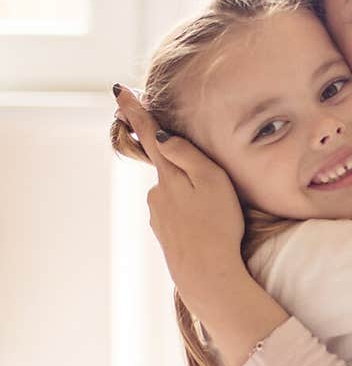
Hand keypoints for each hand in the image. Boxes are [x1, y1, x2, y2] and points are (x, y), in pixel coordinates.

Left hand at [114, 86, 245, 320]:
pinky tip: (207, 229)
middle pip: (166, 165)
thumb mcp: (212, 180)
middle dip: (183, 166)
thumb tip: (160, 135)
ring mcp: (158, 215)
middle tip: (212, 187)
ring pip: (174, 192)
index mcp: (168, 174)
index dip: (135, 110)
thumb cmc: (217, 225)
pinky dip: (191, 216)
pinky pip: (178, 214)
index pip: (148, 133)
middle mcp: (156, 193)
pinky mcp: (165, 233)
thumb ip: (187, 154)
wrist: (208, 275)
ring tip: (217, 214)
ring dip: (191, 196)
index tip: (119, 90)